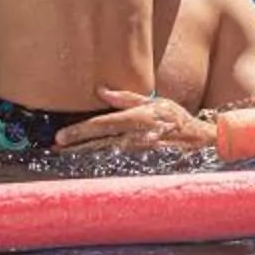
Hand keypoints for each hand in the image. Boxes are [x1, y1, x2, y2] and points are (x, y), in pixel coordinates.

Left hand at [52, 88, 216, 152]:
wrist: (199, 141)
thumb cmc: (176, 118)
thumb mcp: (154, 101)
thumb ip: (126, 98)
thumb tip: (100, 90)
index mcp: (136, 118)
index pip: (102, 125)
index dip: (80, 131)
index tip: (60, 136)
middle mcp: (134, 138)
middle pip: (98, 143)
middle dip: (75, 146)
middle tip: (55, 148)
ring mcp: (136, 154)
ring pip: (102, 155)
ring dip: (82, 155)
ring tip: (64, 155)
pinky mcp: (139, 165)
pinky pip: (113, 163)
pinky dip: (98, 163)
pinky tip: (85, 164)